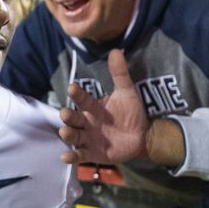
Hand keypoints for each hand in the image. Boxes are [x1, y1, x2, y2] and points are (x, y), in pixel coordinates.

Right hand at [59, 49, 148, 164]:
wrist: (143, 136)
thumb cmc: (131, 113)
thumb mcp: (127, 93)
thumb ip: (120, 74)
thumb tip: (116, 51)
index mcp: (92, 106)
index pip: (82, 99)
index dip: (77, 94)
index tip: (73, 87)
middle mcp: (86, 122)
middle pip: (73, 118)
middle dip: (67, 116)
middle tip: (65, 113)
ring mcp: (88, 138)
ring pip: (74, 136)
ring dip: (68, 134)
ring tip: (65, 132)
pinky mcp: (92, 153)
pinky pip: (80, 155)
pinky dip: (72, 156)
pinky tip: (66, 156)